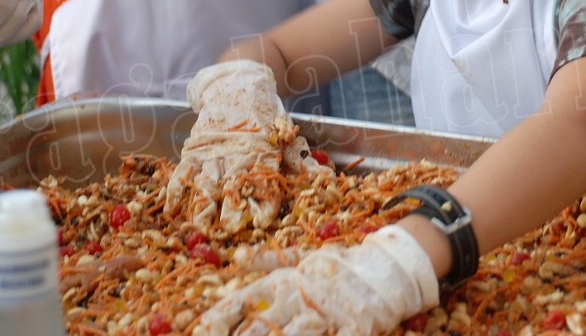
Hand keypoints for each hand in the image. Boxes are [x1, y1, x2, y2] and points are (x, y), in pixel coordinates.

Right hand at [166, 60, 328, 231]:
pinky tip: (172, 210)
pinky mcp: (195, 148)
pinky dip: (176, 190)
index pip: (265, 181)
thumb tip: (329, 178)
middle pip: (234, 185)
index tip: (263, 221)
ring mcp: (213, 151)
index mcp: (262, 152)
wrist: (239, 83)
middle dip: (231, 209)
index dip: (264, 201)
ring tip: (201, 226)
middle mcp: (236, 153)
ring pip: (206, 180)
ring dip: (203, 204)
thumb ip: (301, 160)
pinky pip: (183, 170)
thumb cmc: (266, 117)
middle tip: (230, 230)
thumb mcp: (286, 136)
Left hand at [195, 225, 437, 335]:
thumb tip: (235, 256)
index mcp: (286, 280)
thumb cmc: (339, 265)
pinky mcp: (353, 329)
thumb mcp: (301, 257)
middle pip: (260, 329)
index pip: (243, 301)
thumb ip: (268, 259)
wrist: (386, 267)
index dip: (218, 318)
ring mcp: (326, 314)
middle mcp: (300, 297)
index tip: (199, 331)